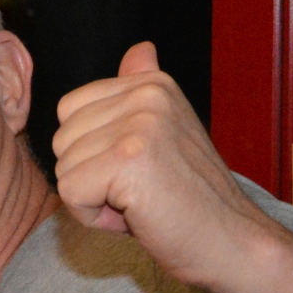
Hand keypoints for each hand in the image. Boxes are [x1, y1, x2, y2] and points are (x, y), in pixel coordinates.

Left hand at [48, 41, 280, 292]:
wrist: (231, 243)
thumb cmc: (191, 199)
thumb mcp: (165, 133)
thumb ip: (142, 91)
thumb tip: (140, 48)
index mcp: (152, 84)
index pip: (69, 109)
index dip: (91, 151)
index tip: (136, 169)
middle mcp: (147, 94)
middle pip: (61, 138)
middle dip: (89, 176)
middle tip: (141, 190)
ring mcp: (140, 124)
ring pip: (64, 167)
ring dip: (92, 198)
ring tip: (141, 202)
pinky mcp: (129, 159)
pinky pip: (70, 192)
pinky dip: (93, 217)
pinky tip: (135, 215)